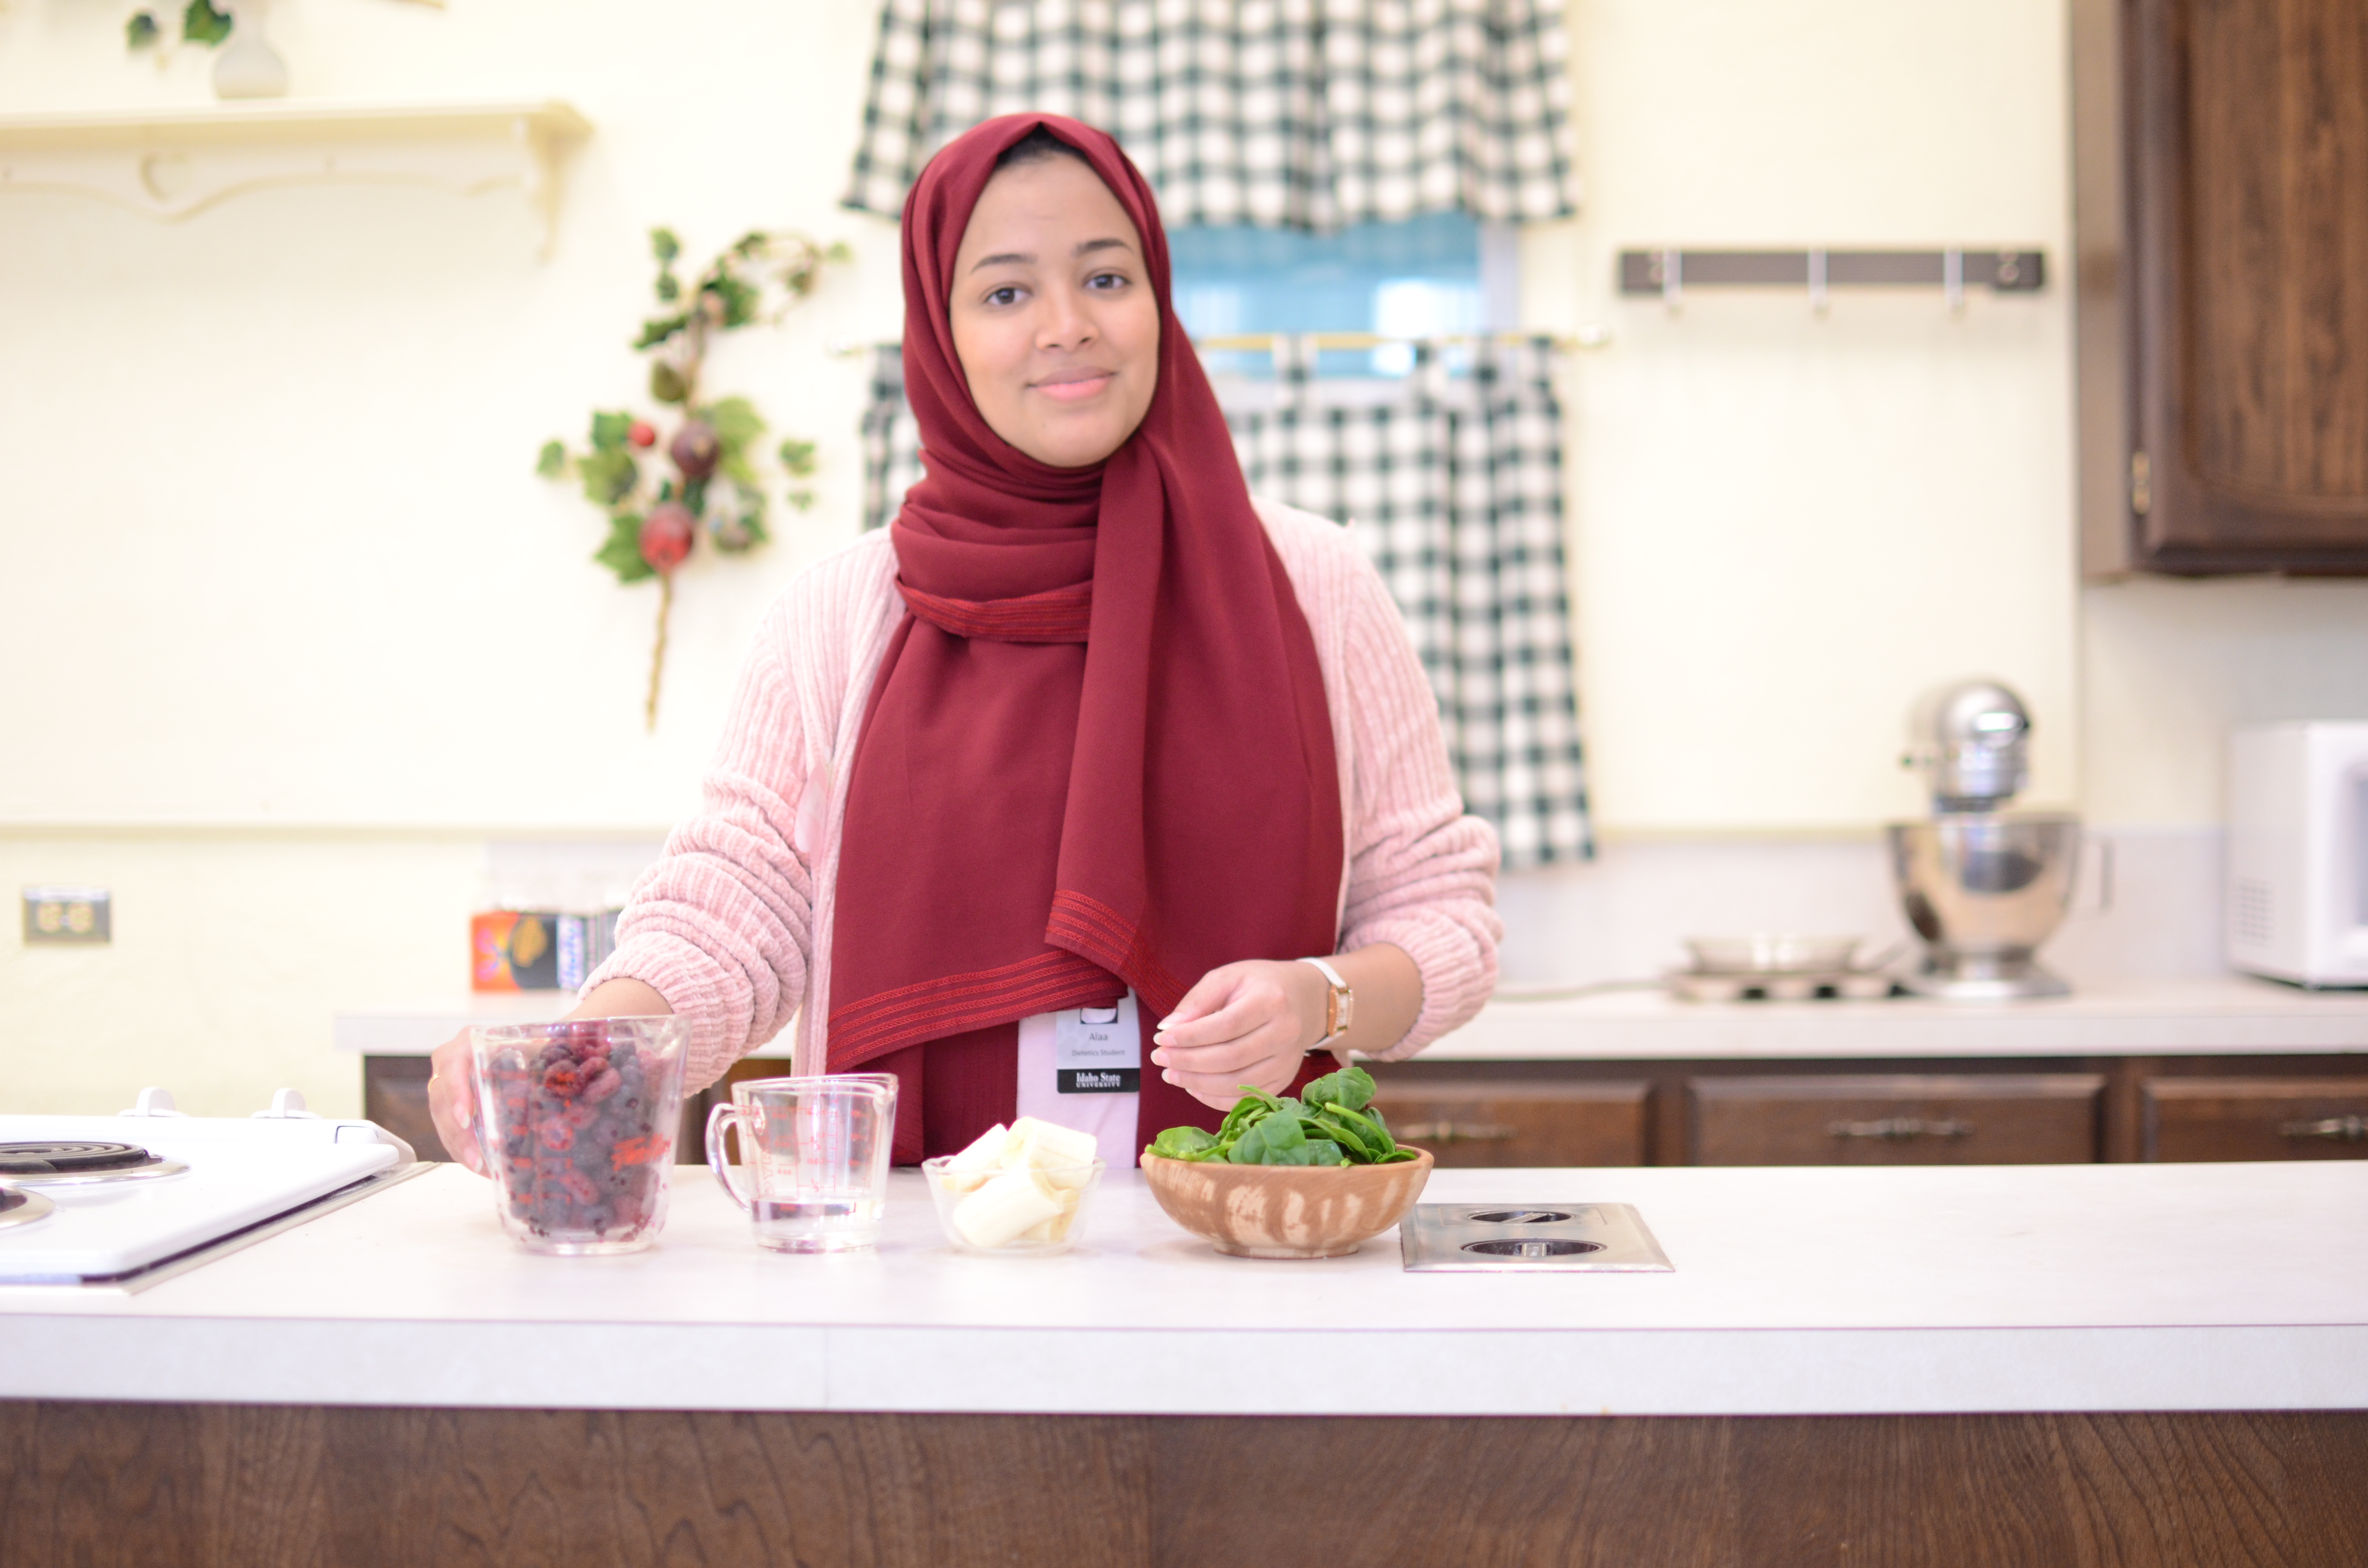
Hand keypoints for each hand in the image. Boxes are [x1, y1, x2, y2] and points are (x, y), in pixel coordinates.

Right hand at [427, 979, 671, 1174]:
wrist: (564, 1044)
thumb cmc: (569, 1044)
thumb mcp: (579, 1043)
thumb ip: (607, 1051)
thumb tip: (656, 1062)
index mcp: (485, 1037)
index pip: (455, 1058)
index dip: (457, 1087)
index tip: (470, 1115)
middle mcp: (465, 1057)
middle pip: (443, 1092)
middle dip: (456, 1130)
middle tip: (481, 1162)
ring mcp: (461, 1083)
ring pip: (446, 1113)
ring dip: (460, 1144)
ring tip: (488, 1172)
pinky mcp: (466, 1106)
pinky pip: (455, 1128)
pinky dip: (467, 1148)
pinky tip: (492, 1169)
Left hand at [1150, 959, 1327, 1108]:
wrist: (1304, 999)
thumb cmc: (1258, 985)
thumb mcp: (1227, 978)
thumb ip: (1197, 1001)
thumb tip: (1166, 1029)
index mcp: (1272, 1001)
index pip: (1226, 1026)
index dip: (1190, 1037)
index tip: (1161, 1038)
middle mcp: (1286, 1033)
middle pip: (1231, 1058)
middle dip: (1188, 1062)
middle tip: (1159, 1058)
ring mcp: (1288, 1060)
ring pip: (1238, 1084)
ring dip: (1198, 1083)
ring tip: (1171, 1074)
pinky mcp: (1284, 1079)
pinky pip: (1247, 1099)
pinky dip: (1215, 1099)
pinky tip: (1193, 1087)